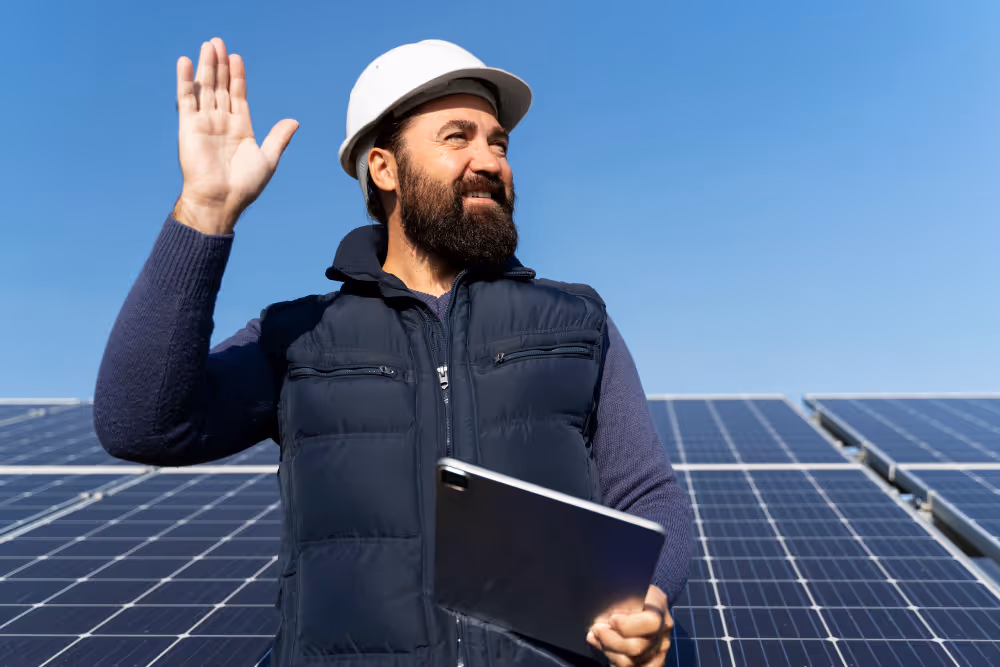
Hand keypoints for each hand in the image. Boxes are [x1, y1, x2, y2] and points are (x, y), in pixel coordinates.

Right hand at [174, 37, 298, 234]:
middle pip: (220, 86)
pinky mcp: (189, 126)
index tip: (237, 58)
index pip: (238, 95)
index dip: (237, 77)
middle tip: (218, 42)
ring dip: (205, 66)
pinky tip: (186, 62)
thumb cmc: (244, 186)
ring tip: (207, 45)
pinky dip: (185, 81)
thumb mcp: (268, 159)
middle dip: (220, 65)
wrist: (221, 200)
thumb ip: (279, 138)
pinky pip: (186, 99)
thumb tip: (294, 121)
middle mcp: (221, 122)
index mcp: (240, 129)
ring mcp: (204, 123)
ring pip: (205, 88)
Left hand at [587, 585, 672, 666]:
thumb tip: (601, 617)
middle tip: (596, 629)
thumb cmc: (627, 591)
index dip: (626, 625)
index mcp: (659, 607)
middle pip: (638, 647)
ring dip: (609, 651)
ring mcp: (659, 648)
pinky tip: (606, 650)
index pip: (650, 623)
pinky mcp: (652, 661)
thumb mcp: (623, 588)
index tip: (610, 620)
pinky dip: (616, 662)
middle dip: (610, 640)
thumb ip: (616, 601)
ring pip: (633, 663)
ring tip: (596, 638)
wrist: (638, 598)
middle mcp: (663, 631)